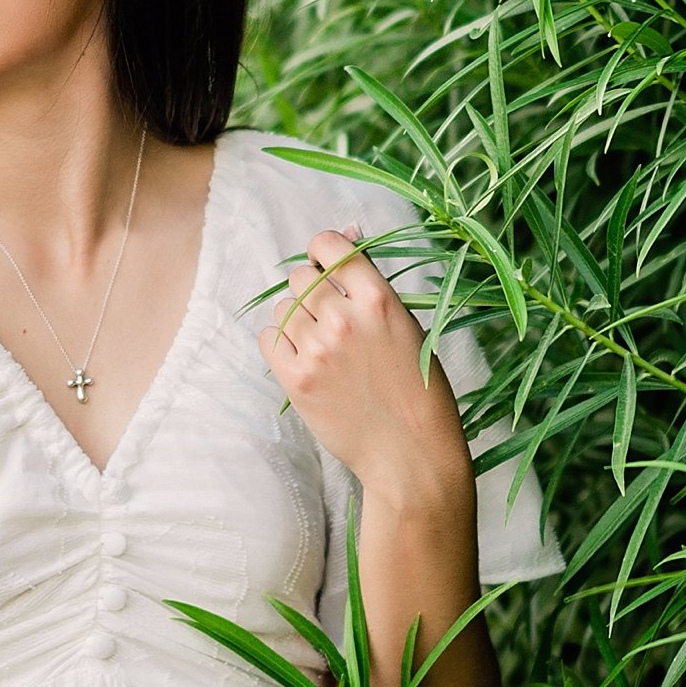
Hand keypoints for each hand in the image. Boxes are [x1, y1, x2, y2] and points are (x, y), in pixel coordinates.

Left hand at [258, 227, 471, 504]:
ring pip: (283, 308)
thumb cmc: (417, 388)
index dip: (323, 252)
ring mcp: (316, 350)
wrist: (410, 453)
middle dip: (311, 289)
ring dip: (296, 318)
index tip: (329, 267)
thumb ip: (371, 283)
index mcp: (378, 299)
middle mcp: (343, 319)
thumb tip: (344, 233)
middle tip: (330, 316)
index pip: (328, 245)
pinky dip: (280, 343)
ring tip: (323, 345)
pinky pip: (268, 338)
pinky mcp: (297, 380)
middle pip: (301, 277)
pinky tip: (303, 357)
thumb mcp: (406, 325)